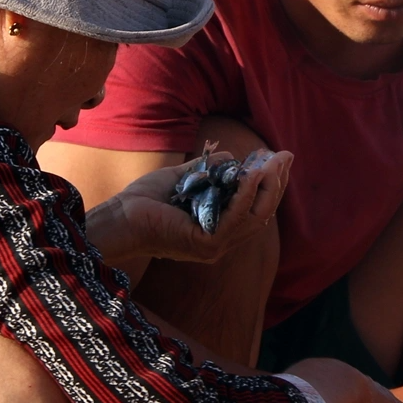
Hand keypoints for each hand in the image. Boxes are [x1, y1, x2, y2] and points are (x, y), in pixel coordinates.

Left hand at [93, 150, 291, 266]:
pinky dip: (245, 195)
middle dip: (276, 183)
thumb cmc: (145, 201)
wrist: (119, 217)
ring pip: (255, 217)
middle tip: (284, 157)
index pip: (254, 208)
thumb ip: (208, 170)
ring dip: (267, 188)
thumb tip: (232, 157)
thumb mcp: (184, 178)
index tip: (278, 158)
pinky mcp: (206, 244)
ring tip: (272, 163)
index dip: (270, 183)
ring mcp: (215, 245)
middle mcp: (221, 241)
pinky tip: (251, 174)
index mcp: (217, 228)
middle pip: (262, 213)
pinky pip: (235, 219)